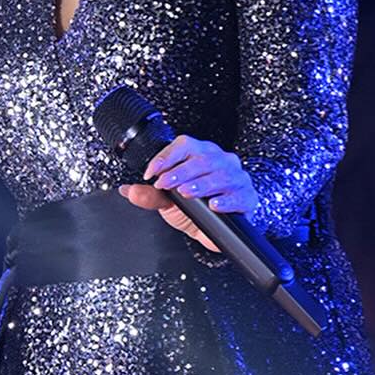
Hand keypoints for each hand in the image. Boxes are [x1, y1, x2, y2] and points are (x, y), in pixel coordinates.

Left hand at [118, 134, 259, 251]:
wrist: (218, 229)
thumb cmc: (197, 208)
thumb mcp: (169, 202)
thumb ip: (151, 195)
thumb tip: (127, 190)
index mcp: (202, 154)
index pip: (184, 145)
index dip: (167, 157)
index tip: (151, 173)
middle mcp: (221, 161)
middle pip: (203, 159)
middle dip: (181, 172)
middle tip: (165, 184)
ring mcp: (237, 178)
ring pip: (222, 175)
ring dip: (202, 184)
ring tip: (186, 192)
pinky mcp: (247, 198)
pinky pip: (239, 196)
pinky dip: (226, 201)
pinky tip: (214, 205)